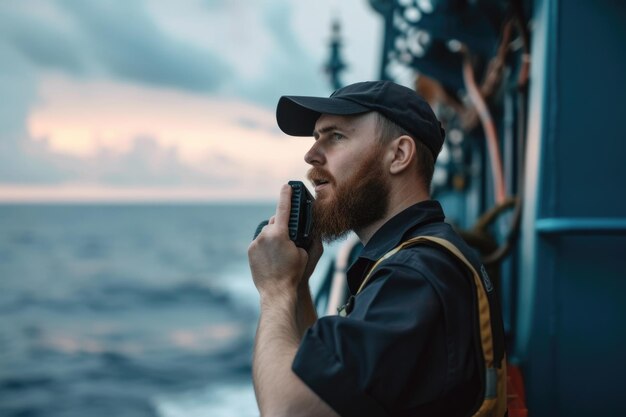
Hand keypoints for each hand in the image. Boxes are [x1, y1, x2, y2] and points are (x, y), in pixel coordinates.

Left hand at [248, 184, 308, 298]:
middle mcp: (265, 235)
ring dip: (273, 238)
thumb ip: (300, 237)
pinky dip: (266, 246)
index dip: (286, 196)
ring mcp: (256, 243)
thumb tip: (297, 231)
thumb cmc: (294, 273)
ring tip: (280, 254)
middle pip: (275, 222)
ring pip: (267, 233)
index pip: (284, 209)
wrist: (276, 291)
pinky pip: (260, 242)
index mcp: (280, 234)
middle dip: (282, 226)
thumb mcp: (304, 253)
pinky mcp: (250, 251)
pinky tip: (272, 258)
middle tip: (289, 238)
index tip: (286, 186)